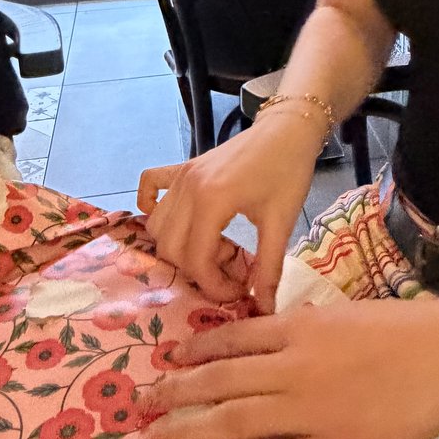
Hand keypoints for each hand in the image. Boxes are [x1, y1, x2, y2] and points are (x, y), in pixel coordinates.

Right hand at [138, 113, 322, 307]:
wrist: (288, 130)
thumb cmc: (288, 172)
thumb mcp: (282, 222)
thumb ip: (269, 267)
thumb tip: (265, 309)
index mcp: (211, 201)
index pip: (195, 260)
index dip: (214, 286)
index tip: (239, 291)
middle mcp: (188, 189)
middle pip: (171, 248)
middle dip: (198, 270)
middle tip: (231, 270)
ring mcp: (181, 176)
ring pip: (159, 226)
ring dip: (181, 247)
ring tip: (217, 247)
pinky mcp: (183, 167)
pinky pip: (150, 185)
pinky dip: (152, 206)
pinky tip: (177, 219)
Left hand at [139, 296, 438, 438]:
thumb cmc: (404, 331)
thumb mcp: (343, 315)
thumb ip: (305, 329)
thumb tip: (270, 337)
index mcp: (298, 328)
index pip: (232, 339)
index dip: (196, 351)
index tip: (170, 358)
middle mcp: (291, 366)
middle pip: (218, 381)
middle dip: (174, 392)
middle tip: (141, 403)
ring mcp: (307, 410)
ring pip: (232, 422)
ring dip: (189, 432)